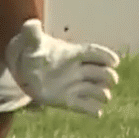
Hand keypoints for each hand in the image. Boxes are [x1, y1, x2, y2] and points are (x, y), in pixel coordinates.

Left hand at [3, 19, 120, 116]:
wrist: (23, 69)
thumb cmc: (31, 51)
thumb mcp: (30, 42)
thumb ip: (31, 34)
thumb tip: (30, 23)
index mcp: (73, 54)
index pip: (93, 53)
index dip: (105, 55)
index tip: (115, 61)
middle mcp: (78, 70)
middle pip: (100, 72)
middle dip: (108, 76)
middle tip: (111, 80)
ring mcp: (74, 85)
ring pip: (95, 89)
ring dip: (102, 94)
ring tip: (105, 98)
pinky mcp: (68, 99)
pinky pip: (83, 106)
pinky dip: (91, 110)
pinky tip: (97, 114)